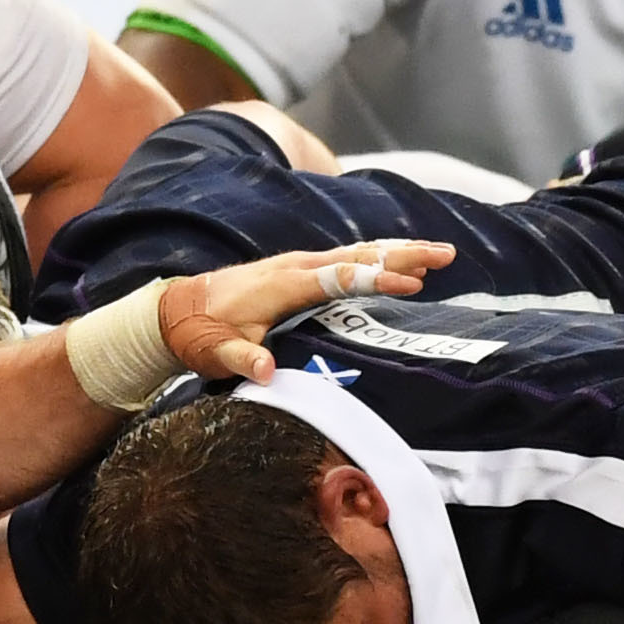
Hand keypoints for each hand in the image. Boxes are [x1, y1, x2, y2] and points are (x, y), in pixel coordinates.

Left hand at [160, 240, 457, 383]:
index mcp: (282, 284)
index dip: (376, 279)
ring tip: (441, 255)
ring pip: (358, 253)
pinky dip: (379, 258)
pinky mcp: (300, 271)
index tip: (412, 282)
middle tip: (447, 254)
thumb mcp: (216, 351)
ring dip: (399, 251)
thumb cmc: (200, 333)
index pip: (340, 278)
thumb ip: (242, 358)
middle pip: (359, 255)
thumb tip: (265, 372)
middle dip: (404, 253)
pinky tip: (403, 263)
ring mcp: (299, 265)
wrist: (176, 310)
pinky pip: (348, 260)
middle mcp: (295, 266)